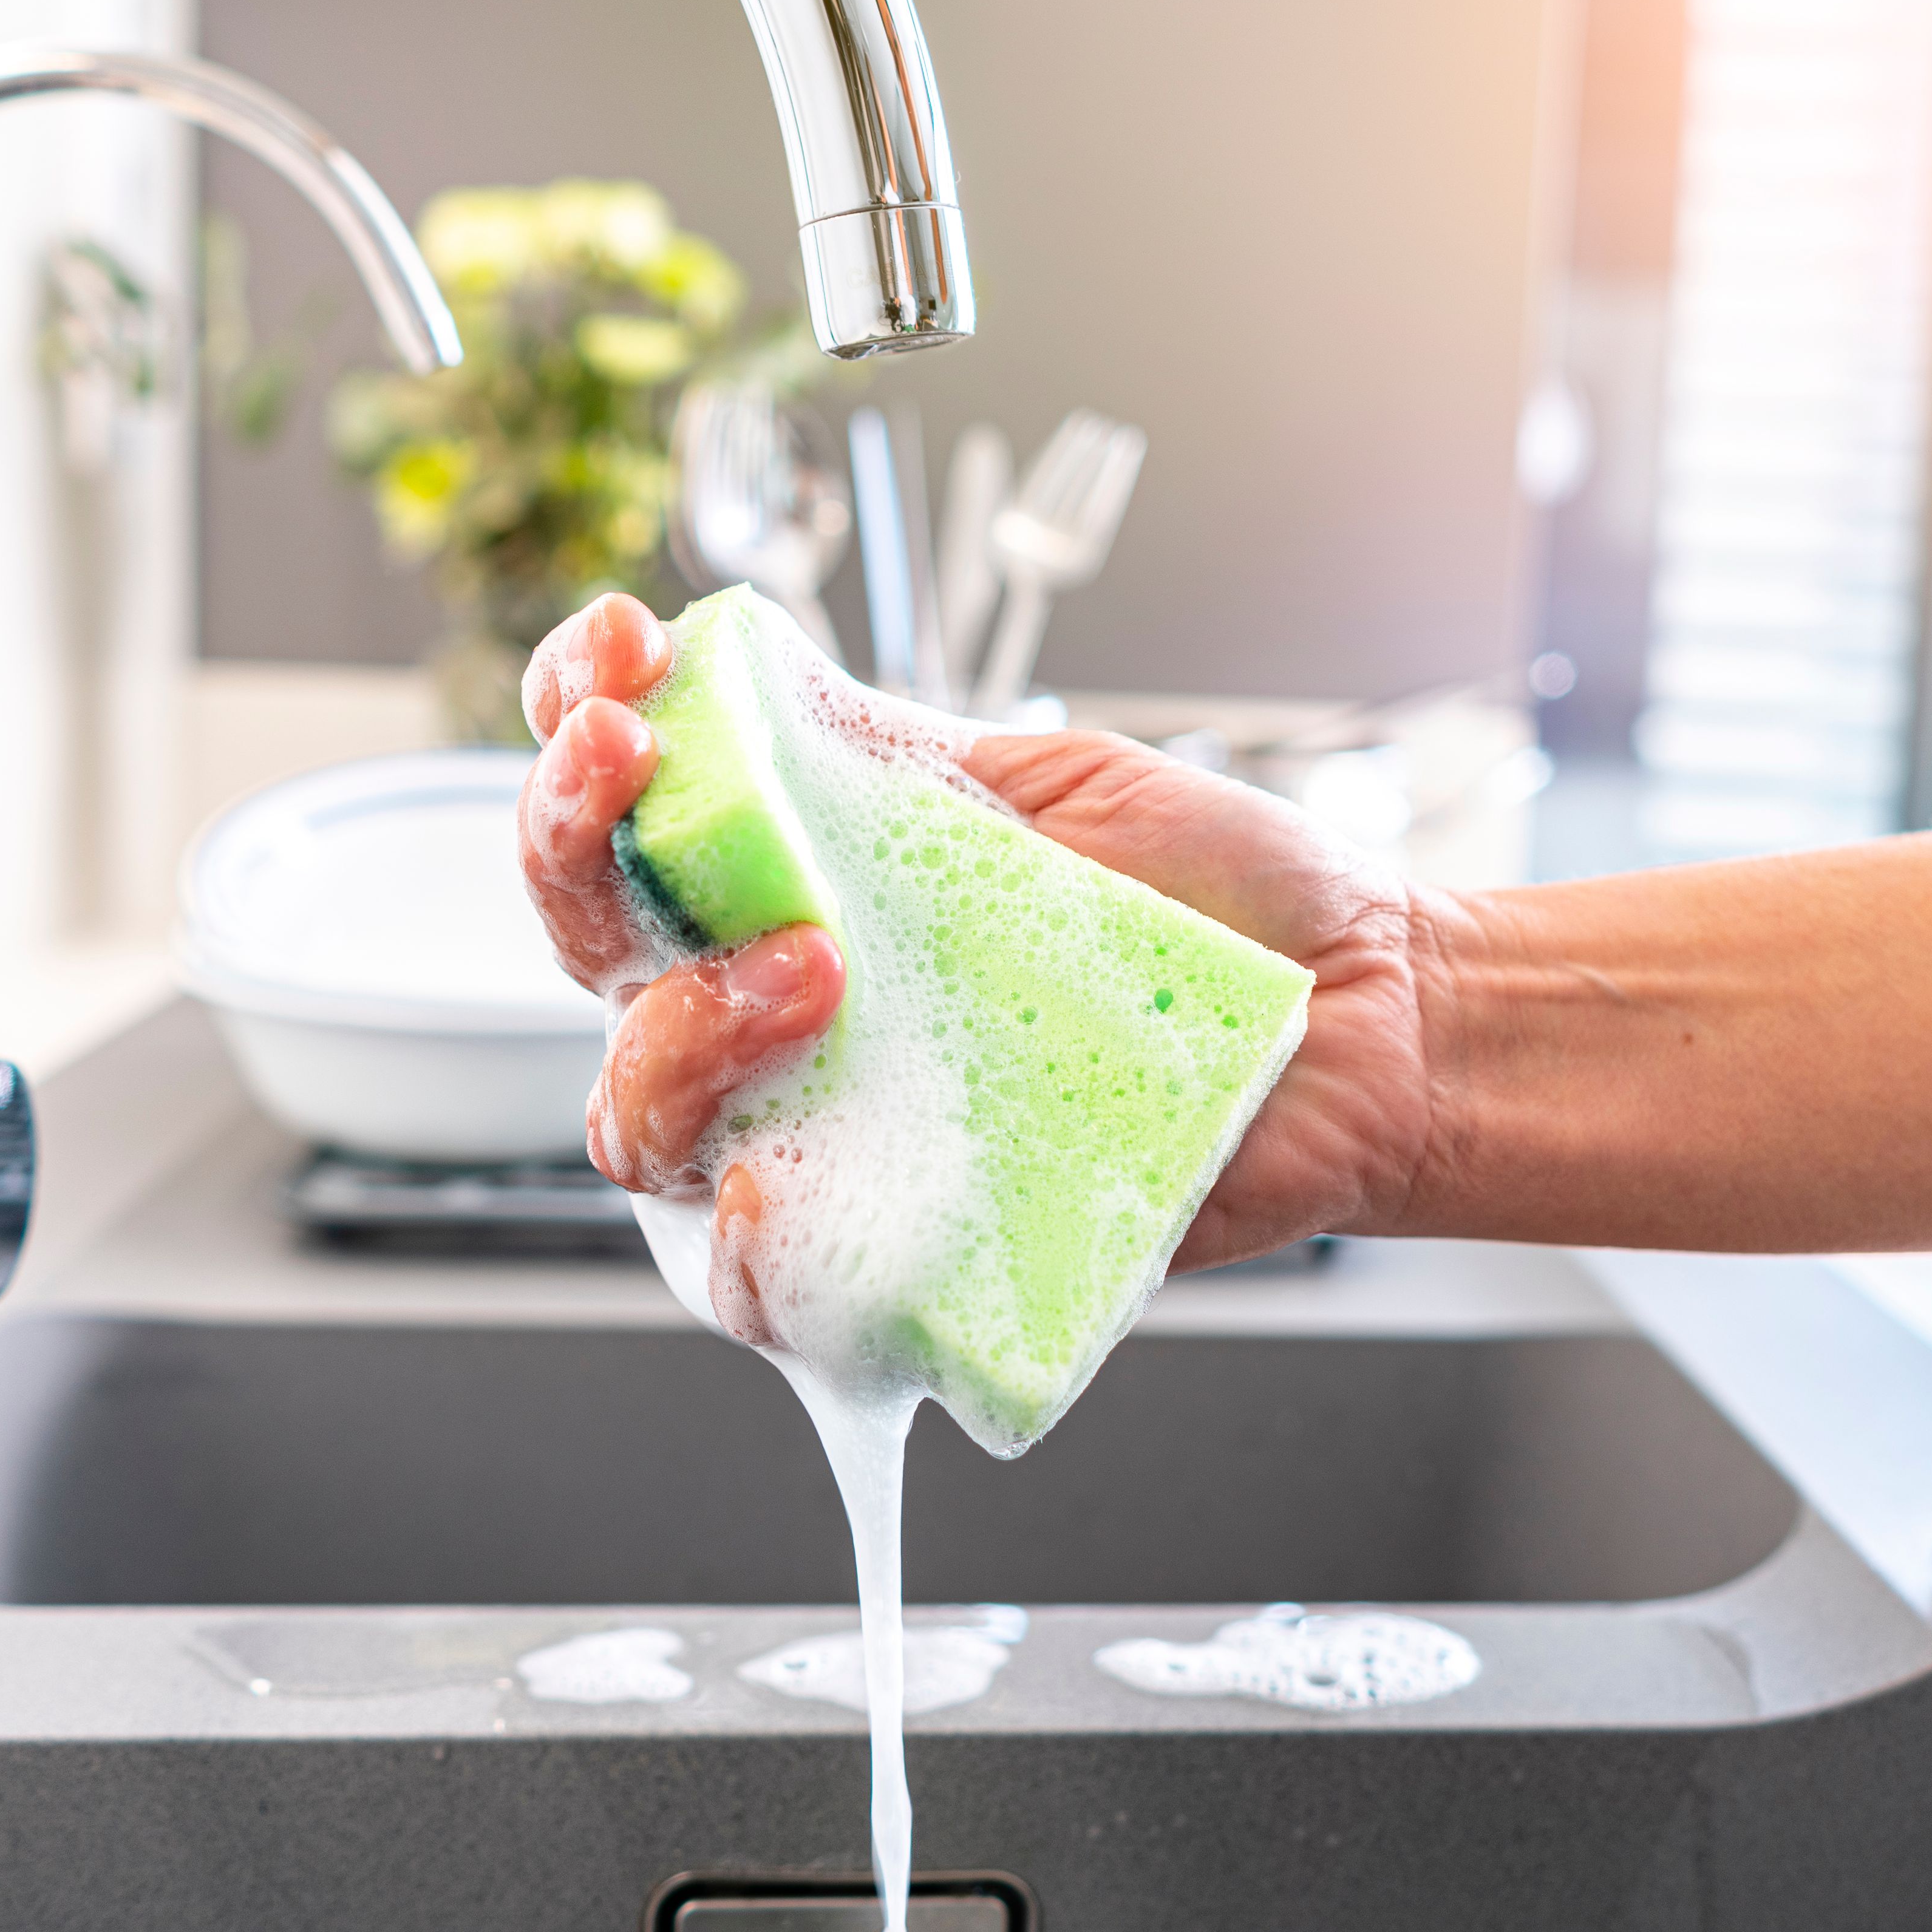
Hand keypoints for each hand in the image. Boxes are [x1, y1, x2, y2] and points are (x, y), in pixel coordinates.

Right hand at [514, 593, 1440, 1278]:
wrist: (1361, 1012)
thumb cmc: (1216, 905)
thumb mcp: (1046, 783)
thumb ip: (891, 751)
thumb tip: (745, 678)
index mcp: (802, 890)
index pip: (628, 815)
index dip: (578, 723)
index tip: (622, 648)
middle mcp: (782, 1018)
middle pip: (590, 958)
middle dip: (570, 842)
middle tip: (632, 762)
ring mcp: (829, 1134)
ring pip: (637, 1123)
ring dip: (676, 1030)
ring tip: (809, 963)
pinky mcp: (898, 1259)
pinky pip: (756, 1283)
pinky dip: (741, 1238)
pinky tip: (774, 1176)